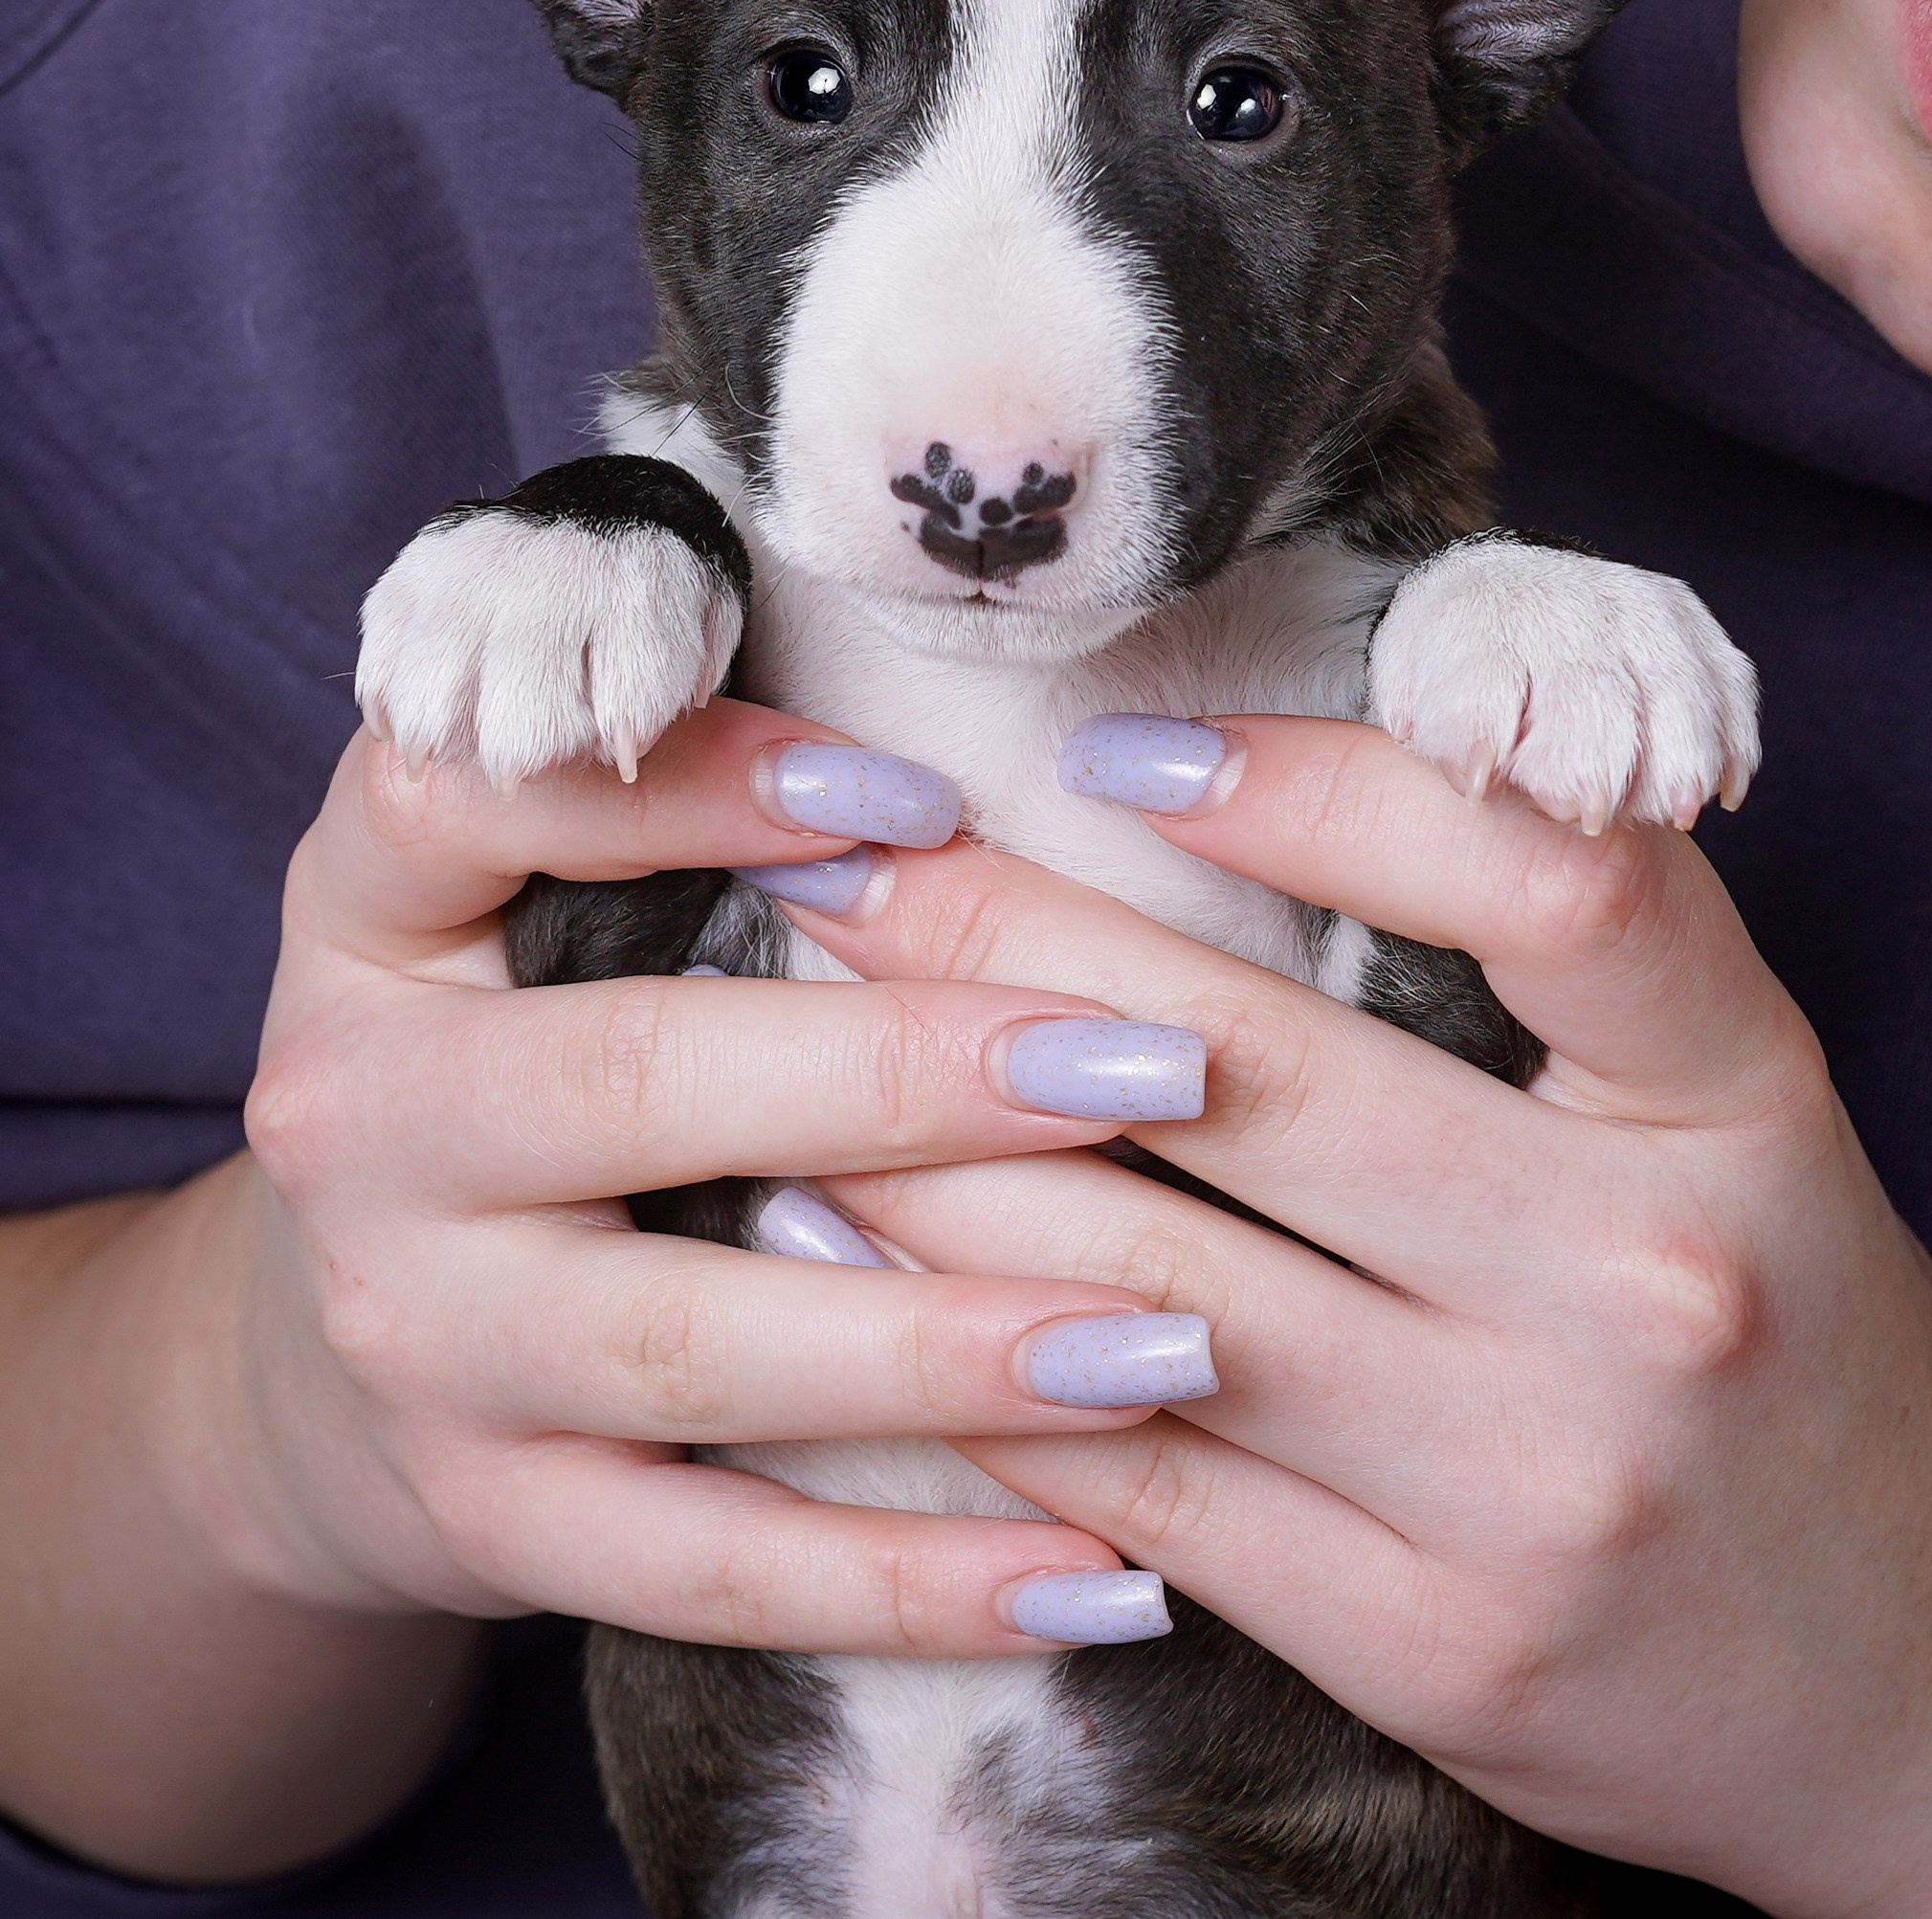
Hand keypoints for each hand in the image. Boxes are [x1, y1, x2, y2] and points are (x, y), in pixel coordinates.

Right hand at [0, 707, 1215, 1884]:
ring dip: (941, 1349)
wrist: (340, 1343)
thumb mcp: (538, 894)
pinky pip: (709, 1569)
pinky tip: (1092, 1577)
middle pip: (626, 1079)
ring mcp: (411, 1335)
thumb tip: (982, 776)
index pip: (466, 797)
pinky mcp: (486, 1518)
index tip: (918, 800)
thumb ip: (699, 815)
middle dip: (904, 1075)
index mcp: (370, 914)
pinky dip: (905, 1584)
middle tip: (1148, 1069)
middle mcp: (352, 1119)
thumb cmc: (530, 1043)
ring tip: (1163, 1338)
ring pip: (685, 1343)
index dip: (686, 785)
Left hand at [772, 718, 1931, 1918]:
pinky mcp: (1432, 1650)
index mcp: (1736, 1106)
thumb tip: (1242, 781)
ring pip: (1150, 1279)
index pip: (1542, 883)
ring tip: (799, 1040)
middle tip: (847, 858)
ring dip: (933, 1152)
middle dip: (1004, 946)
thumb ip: (1553, 963)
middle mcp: (1640, 1287)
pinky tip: (857, 1259)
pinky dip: (970, 1361)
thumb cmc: (1787, 1338)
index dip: (1315, 790)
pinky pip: (1142, 1480)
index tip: (1124, 755)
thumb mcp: (1733, 1118)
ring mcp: (1531, 1485)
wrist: (1926, 1688)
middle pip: (1264, 1073)